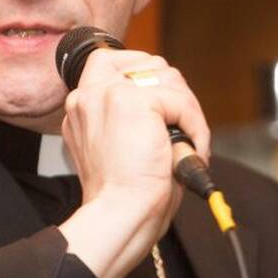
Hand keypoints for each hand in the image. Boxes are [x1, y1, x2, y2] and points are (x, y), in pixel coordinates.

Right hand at [57, 49, 209, 277]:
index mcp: (81, 108)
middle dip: (175, 94)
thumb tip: (167, 102)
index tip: (164, 101)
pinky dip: (196, 125)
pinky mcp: (132, 101)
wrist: (121, 215)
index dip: (144, 73)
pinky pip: (180, 100)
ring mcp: (108, 94)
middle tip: (184, 129)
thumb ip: (129, 117)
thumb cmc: (123, 197)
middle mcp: (88, 96)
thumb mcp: (120, 147)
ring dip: (189, 111)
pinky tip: (191, 148)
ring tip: (189, 144)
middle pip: (147, 64)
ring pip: (168, 78)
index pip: (110, 62)